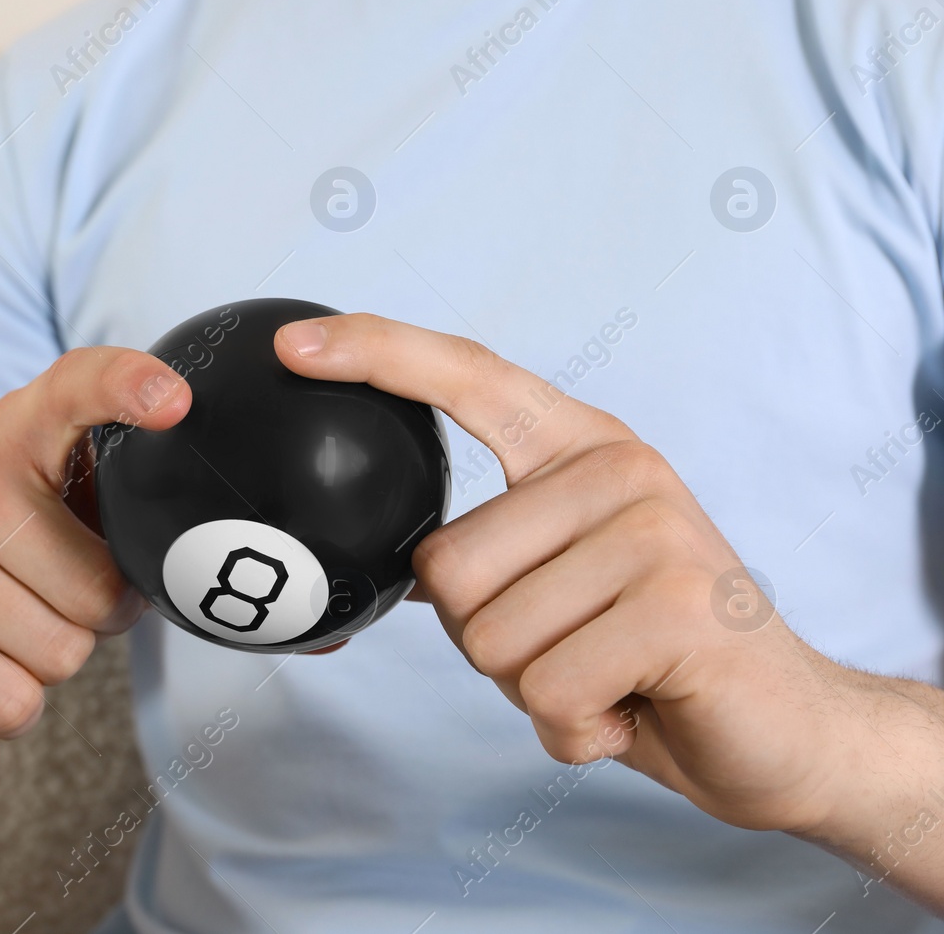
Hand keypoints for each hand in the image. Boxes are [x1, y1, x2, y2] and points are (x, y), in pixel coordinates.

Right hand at [0, 348, 189, 738]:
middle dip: (97, 618)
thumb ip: (126, 493)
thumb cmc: (11, 570)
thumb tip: (207, 540)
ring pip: (60, 652)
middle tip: (50, 600)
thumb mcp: (66, 510)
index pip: (74, 385)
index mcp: (17, 431)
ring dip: (50, 663)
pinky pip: (11, 702)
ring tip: (7, 633)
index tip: (174, 401)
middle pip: (99, 588)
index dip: (125, 385)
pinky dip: (11, 706)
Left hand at [274, 313, 862, 836]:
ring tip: (606, 675)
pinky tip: (628, 713)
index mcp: (581, 448)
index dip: (376, 353)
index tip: (292, 344)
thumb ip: (488, 555)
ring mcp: (655, 531)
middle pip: (448, 569)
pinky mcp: (681, 607)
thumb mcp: (559, 585)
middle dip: (487, 642)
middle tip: (572, 647)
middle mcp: (619, 470)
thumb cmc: (648, 658)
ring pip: (491, 640)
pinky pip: (547, 693)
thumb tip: (389, 560)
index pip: (466, 376)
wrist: (782, 731)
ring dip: (532, 691)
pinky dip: (572, 732)